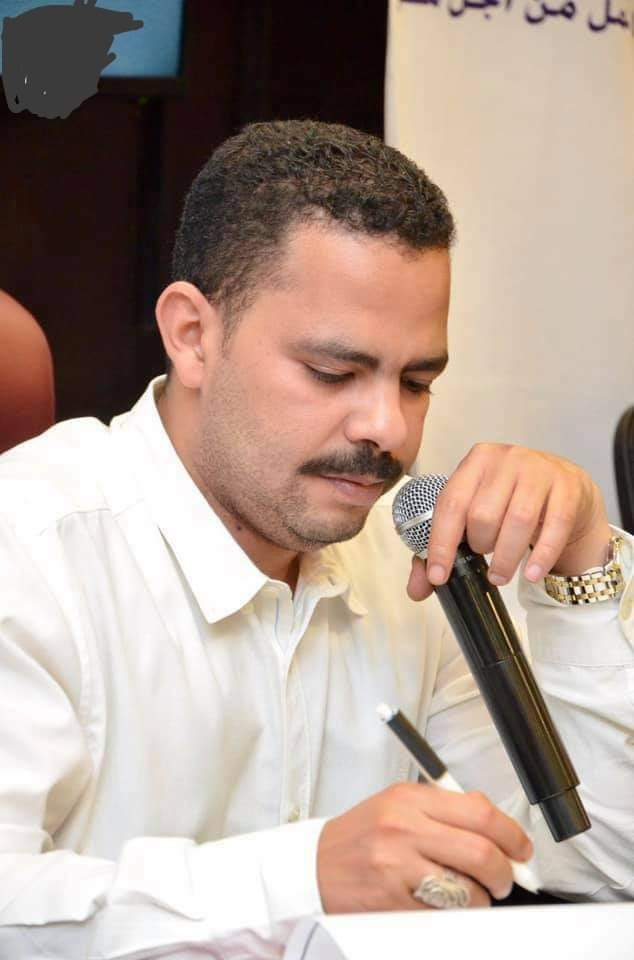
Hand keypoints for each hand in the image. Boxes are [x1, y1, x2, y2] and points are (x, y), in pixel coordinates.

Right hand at [317, 782, 532, 912]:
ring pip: (468, 890)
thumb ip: (445, 812)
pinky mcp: (392, 901)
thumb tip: (499, 834)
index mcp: (410, 798)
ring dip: (480, 899)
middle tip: (504, 880)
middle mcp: (405, 827)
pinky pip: (444, 915)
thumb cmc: (361, 837)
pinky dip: (454, 915)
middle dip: (505, 873)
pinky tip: (441, 905)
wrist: (313, 867)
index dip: (511, 834)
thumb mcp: (398, 806)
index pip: (479, 811)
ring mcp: (397, 866)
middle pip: (481, 852)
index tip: (521, 849)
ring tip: (468, 894)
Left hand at [406, 443, 610, 600]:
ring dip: (505, 557)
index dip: (441, 544)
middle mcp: (507, 459)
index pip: (450, 504)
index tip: (438, 576)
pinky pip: (555, 526)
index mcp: (476, 462)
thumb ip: (443, 548)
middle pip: (483, 513)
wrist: (566, 489)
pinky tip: (531, 574)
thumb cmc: (512, 501)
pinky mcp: (568, 488)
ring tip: (500, 576)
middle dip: (479, 546)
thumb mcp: (476, 515)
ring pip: (518, 519)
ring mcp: (540, 470)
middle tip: (483, 560)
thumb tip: (418, 590)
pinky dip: (542, 556)